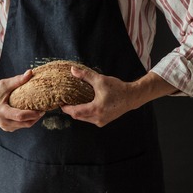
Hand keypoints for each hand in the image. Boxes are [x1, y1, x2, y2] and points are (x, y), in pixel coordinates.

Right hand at [0, 71, 44, 131]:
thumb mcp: (4, 84)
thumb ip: (18, 80)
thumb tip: (30, 73)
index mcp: (2, 112)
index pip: (20, 116)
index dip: (33, 114)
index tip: (41, 109)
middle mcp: (4, 122)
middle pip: (25, 123)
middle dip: (36, 117)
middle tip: (43, 109)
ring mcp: (6, 127)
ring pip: (24, 126)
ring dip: (33, 119)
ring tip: (39, 110)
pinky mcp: (8, 128)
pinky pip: (21, 126)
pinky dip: (27, 121)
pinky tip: (31, 113)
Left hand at [61, 66, 177, 126]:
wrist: (131, 97)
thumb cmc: (117, 88)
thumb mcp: (100, 80)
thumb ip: (85, 75)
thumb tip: (72, 70)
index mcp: (96, 109)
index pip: (76, 112)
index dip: (66, 109)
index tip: (60, 104)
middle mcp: (98, 118)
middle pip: (78, 117)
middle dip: (71, 111)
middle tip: (65, 103)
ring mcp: (101, 121)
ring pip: (84, 119)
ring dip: (78, 112)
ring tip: (72, 104)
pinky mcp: (104, 122)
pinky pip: (90, 119)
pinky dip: (85, 114)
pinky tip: (83, 106)